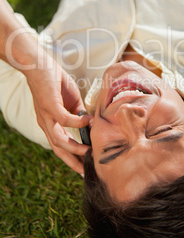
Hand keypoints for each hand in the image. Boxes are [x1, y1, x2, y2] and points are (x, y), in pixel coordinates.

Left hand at [24, 54, 91, 174]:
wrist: (39, 65)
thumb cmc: (54, 81)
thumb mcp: (70, 100)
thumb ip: (78, 113)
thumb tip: (90, 123)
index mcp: (50, 123)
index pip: (61, 146)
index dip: (72, 158)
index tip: (85, 167)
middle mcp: (46, 123)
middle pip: (58, 150)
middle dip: (72, 162)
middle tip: (86, 172)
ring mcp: (46, 116)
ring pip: (59, 140)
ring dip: (74, 148)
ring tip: (89, 151)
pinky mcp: (49, 105)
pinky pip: (64, 120)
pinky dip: (77, 123)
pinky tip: (88, 121)